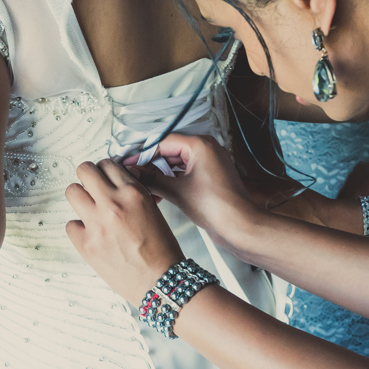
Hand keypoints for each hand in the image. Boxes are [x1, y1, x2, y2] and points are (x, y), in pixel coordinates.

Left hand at [65, 158, 182, 305]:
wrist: (160, 282)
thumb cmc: (162, 250)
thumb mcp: (152, 210)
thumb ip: (132, 193)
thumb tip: (115, 184)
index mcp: (133, 193)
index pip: (107, 164)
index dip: (105, 171)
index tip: (105, 179)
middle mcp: (113, 203)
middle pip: (84, 170)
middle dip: (88, 178)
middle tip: (93, 189)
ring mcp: (96, 224)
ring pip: (72, 191)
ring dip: (79, 197)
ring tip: (89, 210)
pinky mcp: (85, 244)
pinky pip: (70, 224)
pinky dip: (78, 228)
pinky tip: (91, 235)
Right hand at [127, 133, 262, 257]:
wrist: (240, 226)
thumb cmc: (218, 207)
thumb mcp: (177, 191)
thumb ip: (152, 179)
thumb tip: (134, 173)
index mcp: (200, 145)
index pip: (163, 142)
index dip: (142, 153)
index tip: (128, 162)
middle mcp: (207, 149)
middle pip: (169, 151)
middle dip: (150, 165)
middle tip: (133, 175)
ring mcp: (209, 162)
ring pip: (176, 163)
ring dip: (160, 175)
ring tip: (144, 187)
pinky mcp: (210, 176)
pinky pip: (185, 172)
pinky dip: (172, 181)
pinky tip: (158, 193)